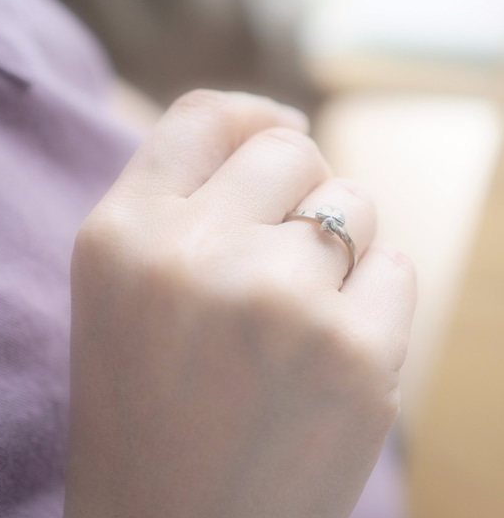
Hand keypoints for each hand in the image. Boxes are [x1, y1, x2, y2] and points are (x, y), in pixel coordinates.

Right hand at [64, 90, 415, 517]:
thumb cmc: (145, 404)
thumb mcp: (125, 285)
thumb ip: (185, 196)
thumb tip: (285, 125)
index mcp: (121, 234)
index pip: (206, 116)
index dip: (251, 114)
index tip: (280, 127)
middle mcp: (192, 253)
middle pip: (291, 149)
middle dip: (298, 188)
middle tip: (277, 256)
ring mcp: (276, 301)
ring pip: (354, 204)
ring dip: (338, 247)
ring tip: (294, 318)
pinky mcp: (353, 356)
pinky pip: (395, 270)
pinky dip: (373, 302)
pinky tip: (327, 356)